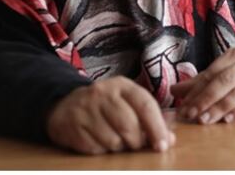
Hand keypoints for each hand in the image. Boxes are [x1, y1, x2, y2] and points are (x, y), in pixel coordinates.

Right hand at [46, 76, 174, 154]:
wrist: (65, 106)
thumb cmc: (106, 107)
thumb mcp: (127, 103)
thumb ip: (150, 118)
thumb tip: (169, 138)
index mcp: (121, 85)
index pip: (145, 105)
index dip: (157, 128)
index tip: (162, 145)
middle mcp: (101, 93)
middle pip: (129, 126)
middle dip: (136, 142)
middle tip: (134, 144)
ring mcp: (85, 109)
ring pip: (113, 140)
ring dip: (119, 147)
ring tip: (114, 138)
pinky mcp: (73, 126)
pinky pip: (97, 148)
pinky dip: (102, 149)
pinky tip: (98, 139)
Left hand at [171, 47, 234, 124]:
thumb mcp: (228, 71)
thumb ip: (202, 81)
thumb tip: (175, 90)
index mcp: (234, 55)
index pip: (211, 73)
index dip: (195, 91)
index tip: (183, 106)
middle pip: (224, 81)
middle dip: (205, 99)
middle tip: (191, 115)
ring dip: (221, 107)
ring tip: (206, 119)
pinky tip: (230, 120)